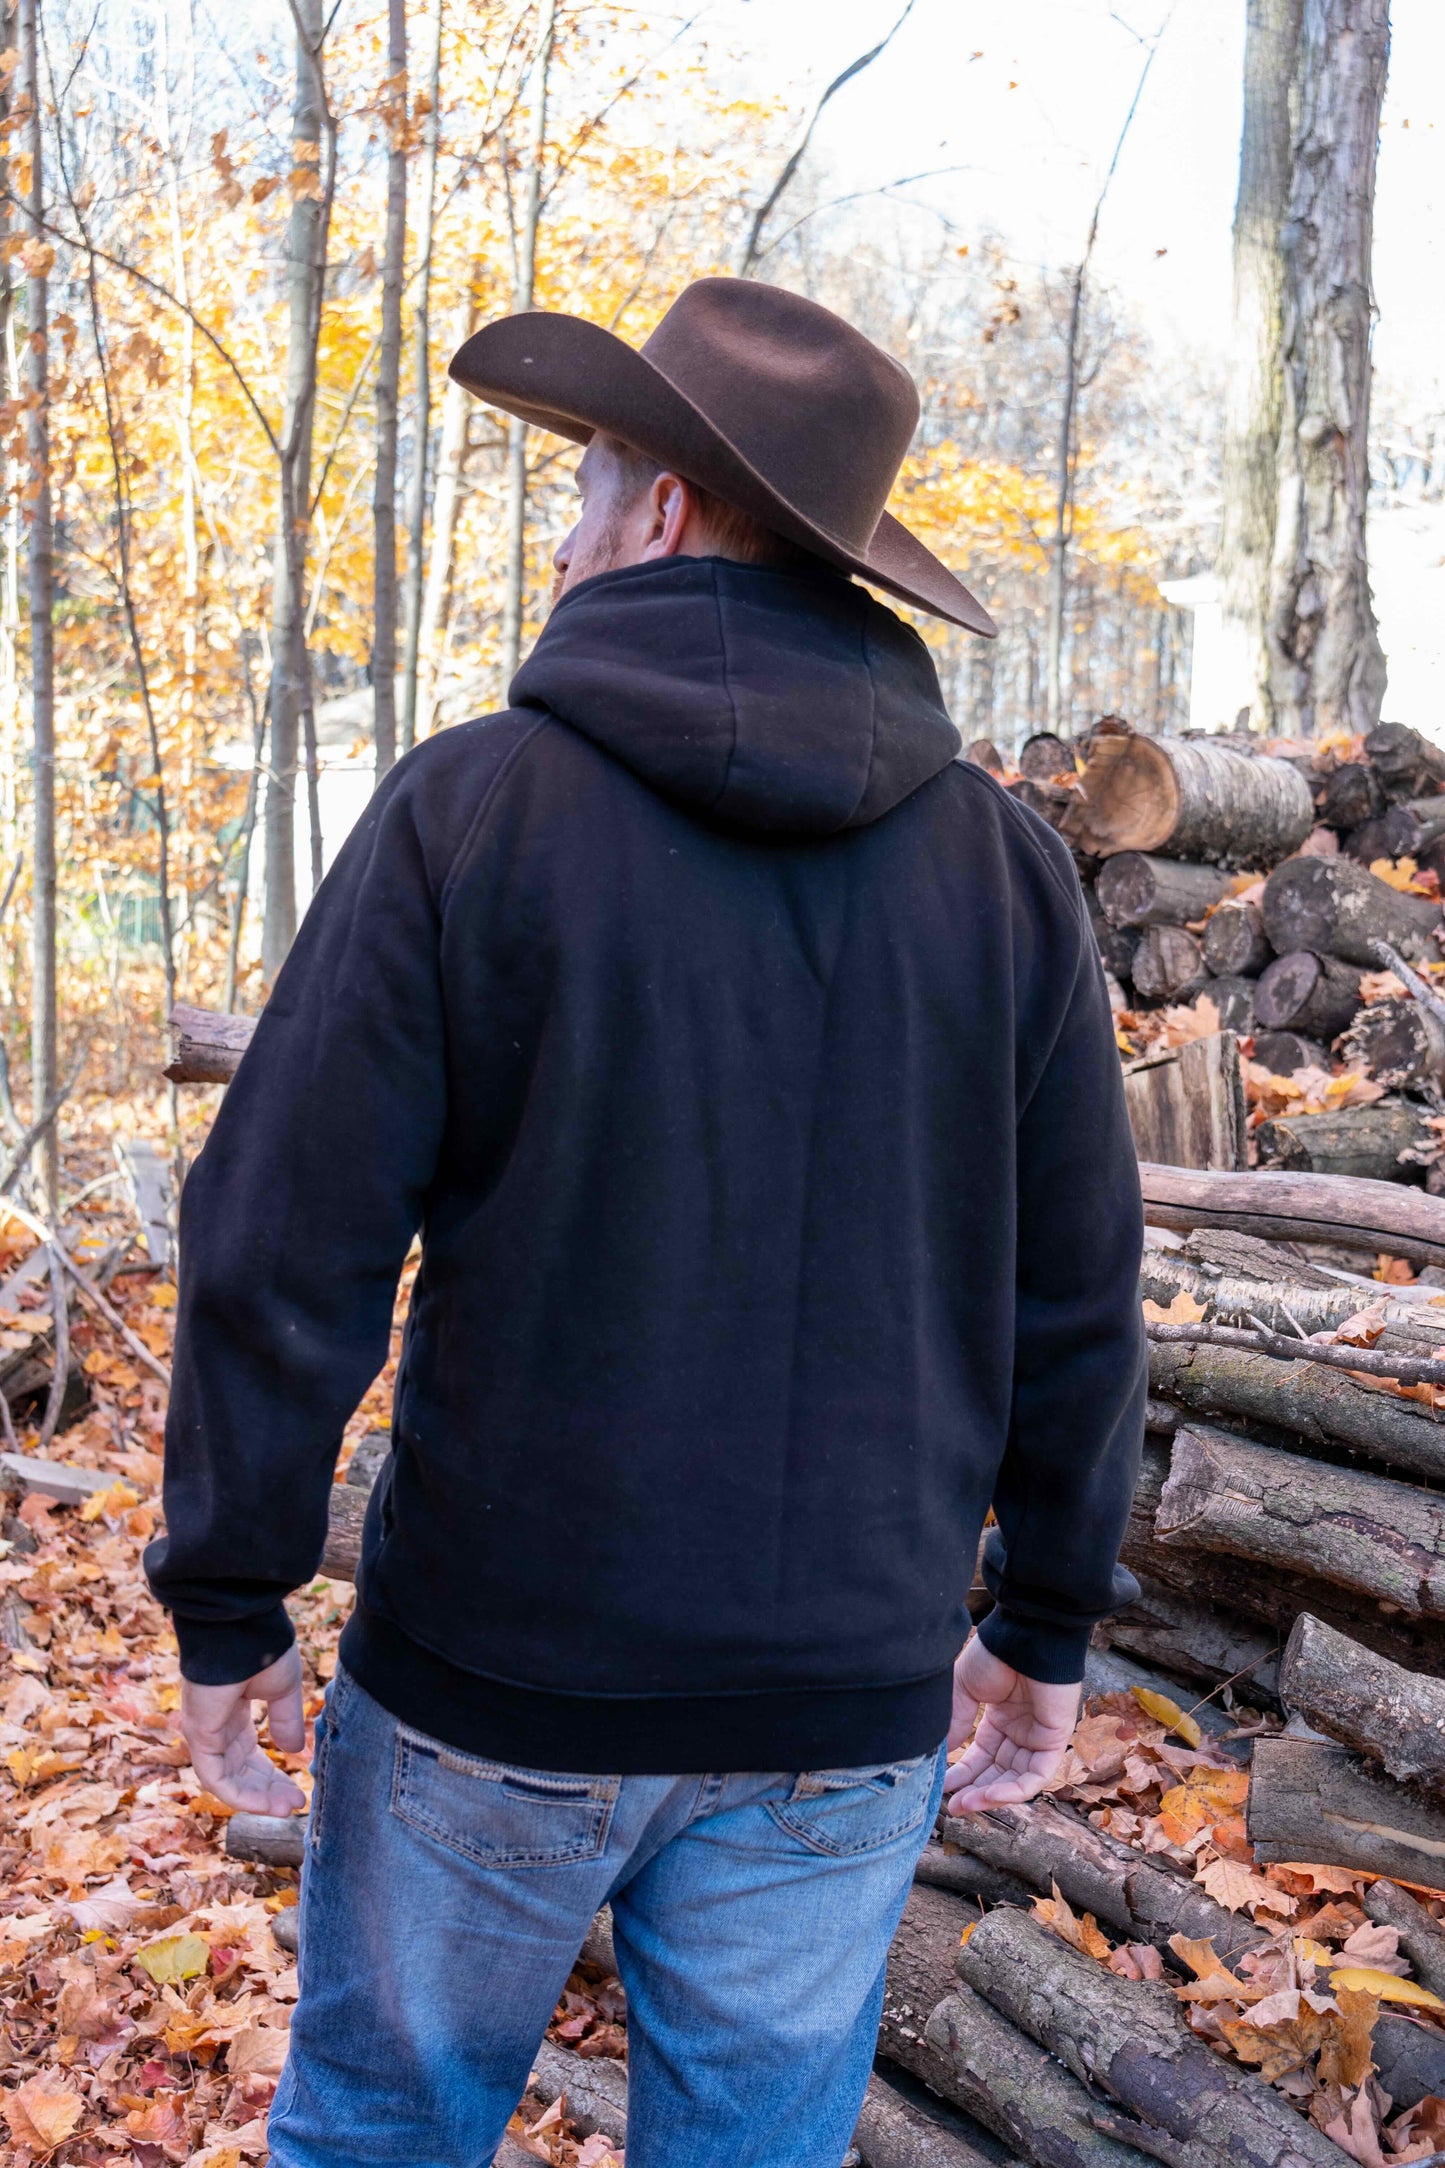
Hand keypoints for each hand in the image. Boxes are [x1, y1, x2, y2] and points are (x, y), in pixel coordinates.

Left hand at [181, 1645, 307, 1814]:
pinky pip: (216, 1777)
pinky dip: (240, 1795)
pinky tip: (267, 1804)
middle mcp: (216, 1725)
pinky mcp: (198, 1736)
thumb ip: (287, 1720)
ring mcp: (204, 1732)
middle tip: (296, 1804)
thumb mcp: (283, 1689)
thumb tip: (293, 1751)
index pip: (249, 1754)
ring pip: (227, 1780)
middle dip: (268, 1790)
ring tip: (287, 1809)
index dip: (273, 1774)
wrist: (242, 1628)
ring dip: (257, 1799)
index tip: (298, 1790)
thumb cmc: (261, 1647)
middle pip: (240, 1771)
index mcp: (232, 1711)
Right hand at [942, 1634, 1079, 1815]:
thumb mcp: (963, 1690)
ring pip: (1015, 1779)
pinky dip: (1014, 1790)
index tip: (940, 1789)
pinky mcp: (1056, 1740)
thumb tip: (943, 1754)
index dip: (962, 1774)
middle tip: (951, 1806)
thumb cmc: (995, 1654)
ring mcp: (1038, 1737)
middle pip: (997, 1772)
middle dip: (974, 1790)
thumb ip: (955, 1722)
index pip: (981, 1756)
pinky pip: (1036, 1776)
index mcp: (1000, 1718)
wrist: (1025, 1635)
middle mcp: (1020, 1731)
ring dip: (990, 1795)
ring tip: (964, 1804)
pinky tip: (988, 1794)